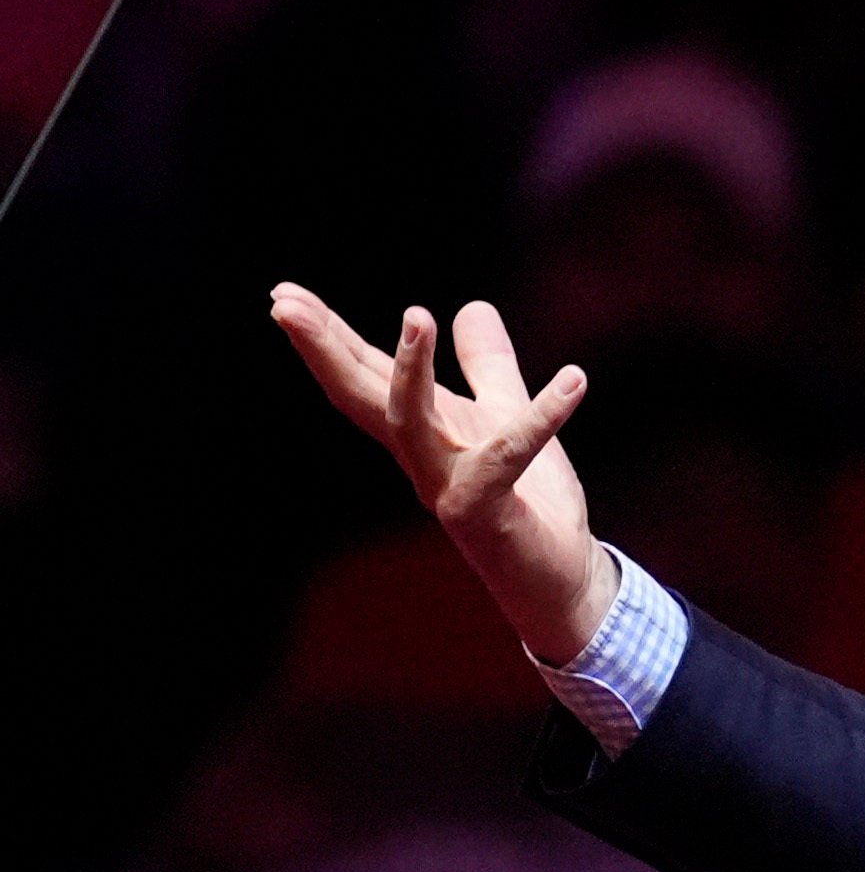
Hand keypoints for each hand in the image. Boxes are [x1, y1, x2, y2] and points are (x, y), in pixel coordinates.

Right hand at [269, 286, 615, 661]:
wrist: (561, 577)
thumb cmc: (530, 501)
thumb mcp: (506, 414)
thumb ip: (487, 365)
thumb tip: (471, 305)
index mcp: (423, 429)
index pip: (365, 375)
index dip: (326, 335)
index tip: (283, 293)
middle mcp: (423, 457)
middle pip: (363, 395)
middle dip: (324, 348)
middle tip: (282, 301)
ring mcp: (448, 487)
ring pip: (411, 424)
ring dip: (410, 370)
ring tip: (416, 313)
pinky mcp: (487, 512)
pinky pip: (510, 457)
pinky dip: (542, 418)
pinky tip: (575, 380)